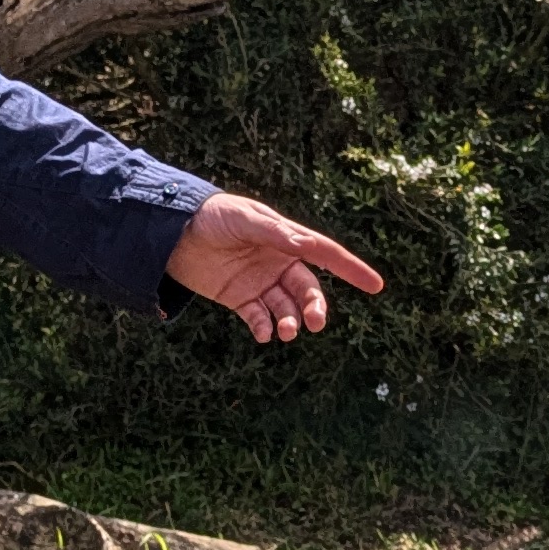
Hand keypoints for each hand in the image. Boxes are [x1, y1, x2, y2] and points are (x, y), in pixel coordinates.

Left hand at [168, 191, 382, 344]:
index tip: (376, 285)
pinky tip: (265, 334)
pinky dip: (265, 328)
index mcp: (286, 240)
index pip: (326, 255)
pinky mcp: (239, 299)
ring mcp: (260, 282)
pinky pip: (259, 318)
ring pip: (286, 308)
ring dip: (291, 321)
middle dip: (315, 307)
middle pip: (308, 290)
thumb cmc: (212, 215)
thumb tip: (306, 245)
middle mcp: (278, 263)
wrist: (172, 231)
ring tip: (286, 331)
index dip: (352, 269)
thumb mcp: (244, 218)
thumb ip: (274, 233)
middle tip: (315, 322)